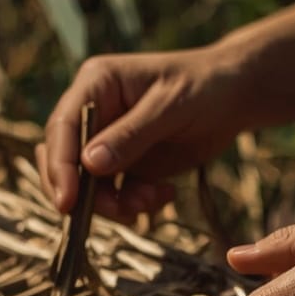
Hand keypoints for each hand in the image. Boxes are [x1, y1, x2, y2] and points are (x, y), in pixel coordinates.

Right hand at [38, 46, 249, 221]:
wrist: (235, 98)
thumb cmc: (205, 87)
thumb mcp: (170, 106)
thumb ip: (131, 135)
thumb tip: (89, 164)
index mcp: (95, 84)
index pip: (62, 128)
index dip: (60, 167)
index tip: (67, 204)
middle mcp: (94, 112)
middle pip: (65, 161)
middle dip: (86, 194)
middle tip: (121, 211)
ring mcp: (108, 141)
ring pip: (89, 185)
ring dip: (115, 204)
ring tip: (152, 200)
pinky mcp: (126, 164)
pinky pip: (116, 195)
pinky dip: (135, 204)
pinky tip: (164, 194)